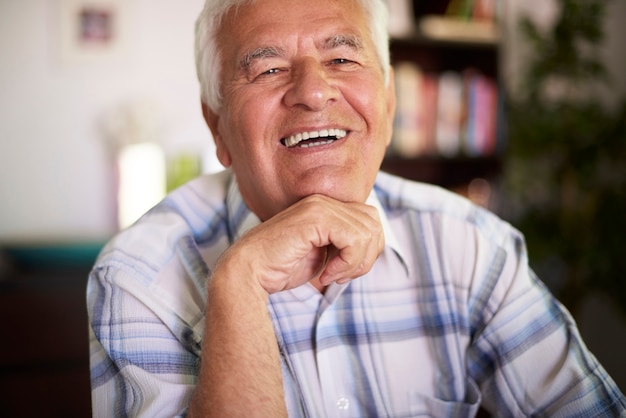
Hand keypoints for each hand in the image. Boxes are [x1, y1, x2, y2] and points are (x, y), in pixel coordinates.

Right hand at [217, 194, 384, 293]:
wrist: (249, 272)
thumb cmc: (280, 267)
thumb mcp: (322, 254)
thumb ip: (344, 245)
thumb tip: (374, 247)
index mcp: (326, 206)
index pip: (369, 220)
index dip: (366, 251)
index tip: (343, 272)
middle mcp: (324, 200)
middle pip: (374, 224)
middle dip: (366, 257)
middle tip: (341, 276)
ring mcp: (320, 206)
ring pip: (368, 232)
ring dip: (356, 263)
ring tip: (333, 275)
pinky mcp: (316, 217)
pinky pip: (354, 239)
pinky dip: (348, 263)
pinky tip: (327, 274)